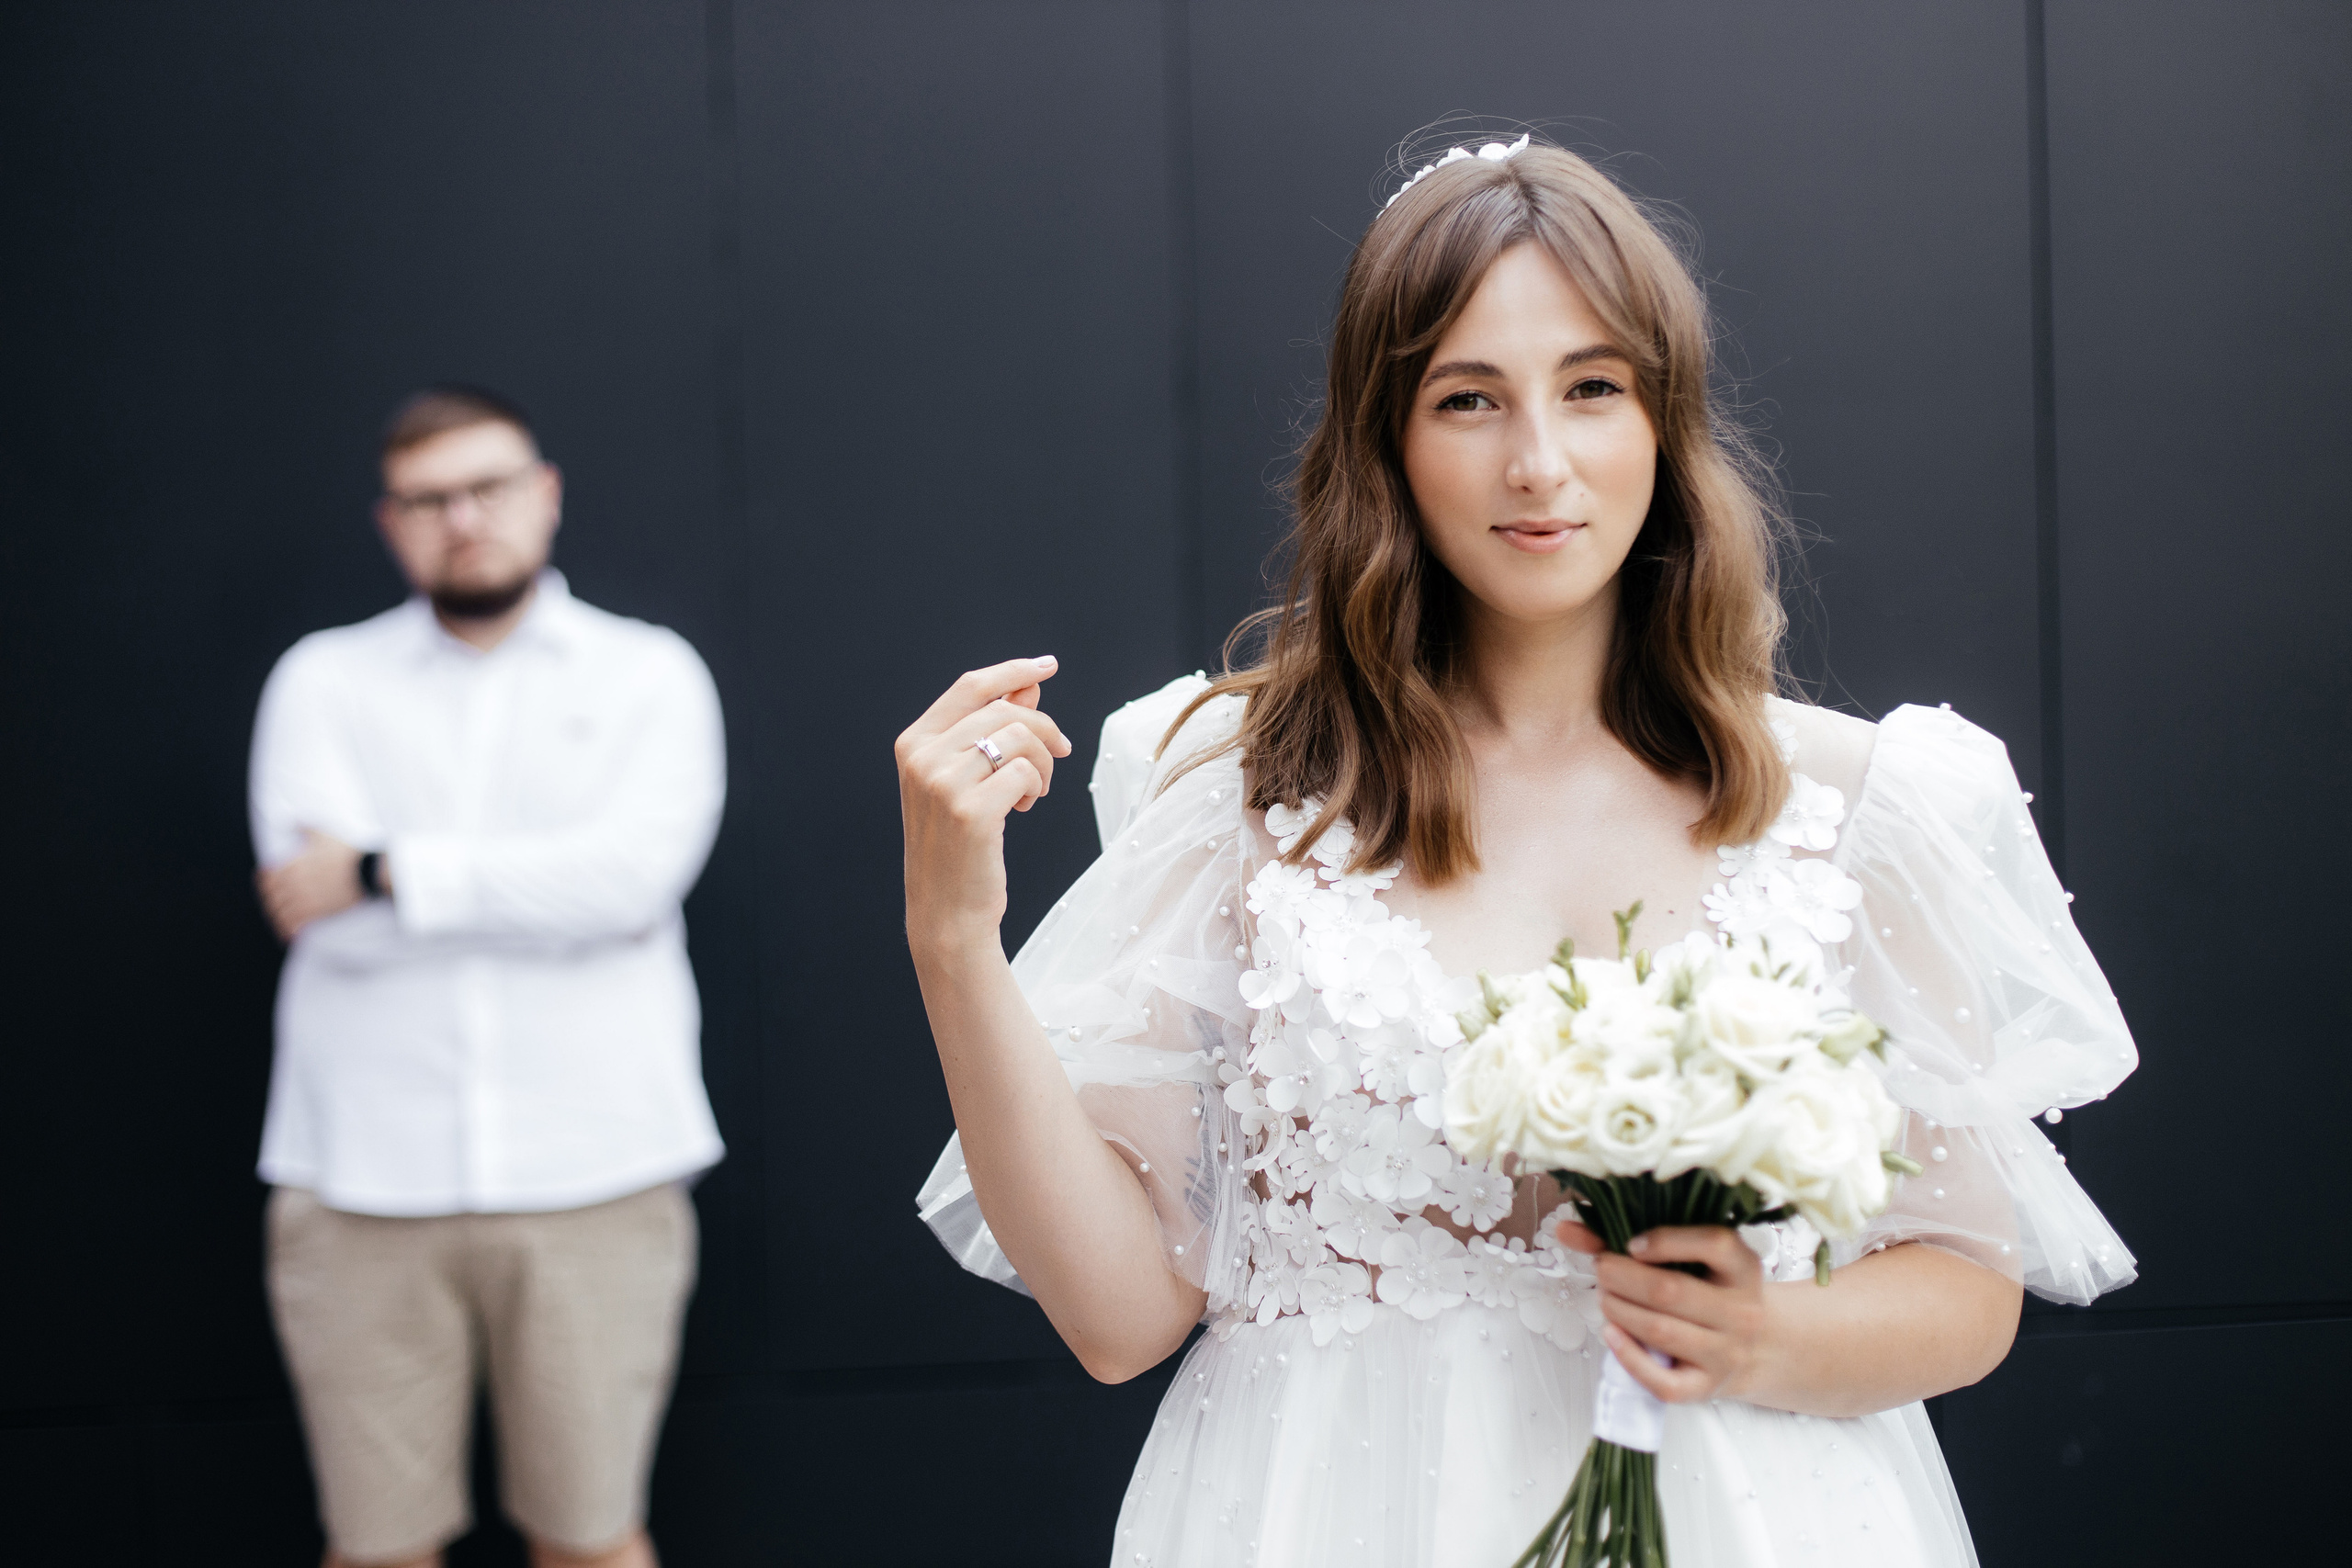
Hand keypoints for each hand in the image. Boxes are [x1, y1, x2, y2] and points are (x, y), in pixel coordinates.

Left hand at [255, 830, 366, 940]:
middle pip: (270, 897)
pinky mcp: (315, 913)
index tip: (265, 886)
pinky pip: (294, 925)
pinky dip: (288, 931)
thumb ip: (304, 827)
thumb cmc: (346, 853)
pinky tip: (289, 934)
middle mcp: (293, 883)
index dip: (263, 883)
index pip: (266, 877)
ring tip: (280, 922)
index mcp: (292, 864)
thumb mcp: (324, 834)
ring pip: (279, 913)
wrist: (366, 873)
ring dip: (277, 918)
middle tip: (274, 905)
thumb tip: (292, 821)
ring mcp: (303, 899)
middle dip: (270, 902)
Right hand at [895, 656, 1071, 953]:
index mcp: (913, 742)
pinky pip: (1027, 771)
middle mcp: (922, 757)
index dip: (1013, 671)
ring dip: (1044, 763)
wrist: (945, 909)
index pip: (971, 687)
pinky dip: (1037, 787)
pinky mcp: (970, 811)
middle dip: (1044, 729)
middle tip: (1061, 754)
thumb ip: (993, 729)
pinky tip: (1023, 808)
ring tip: (1035, 791)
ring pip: (1021, 737)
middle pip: (1004, 710)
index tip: (1047, 666)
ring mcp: (942, 783)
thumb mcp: (968, 779)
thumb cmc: (959, 842)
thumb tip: (1030, 684)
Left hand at [1554, 1219, 1769, 1403]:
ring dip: (1618, 1310)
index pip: (1716, 1244)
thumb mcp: (1688, 1259)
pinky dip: (1628, 1357)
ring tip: (1604, 1297)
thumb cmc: (1705, 1291)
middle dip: (1622, 1277)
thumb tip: (1565, 1229)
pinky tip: (1610, 1333)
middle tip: (1601, 1270)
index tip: (1631, 1243)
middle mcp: (1743, 1312)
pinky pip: (1662, 1381)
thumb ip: (1625, 1238)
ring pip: (1660, 1331)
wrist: (1750, 1350)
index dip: (1667, 1240)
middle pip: (1671, 1290)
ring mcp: (1727, 1354)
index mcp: (1743, 1269)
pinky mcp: (1706, 1388)